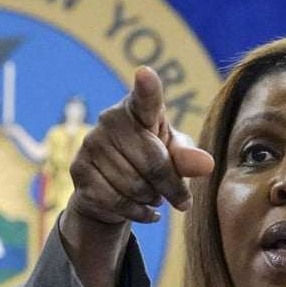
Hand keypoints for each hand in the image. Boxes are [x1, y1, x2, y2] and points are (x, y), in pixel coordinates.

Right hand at [67, 66, 213, 225]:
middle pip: (153, 164)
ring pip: (136, 187)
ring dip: (153, 200)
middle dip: (171, 188)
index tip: (146, 74)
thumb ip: (188, 157)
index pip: (146, 98)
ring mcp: (90, 144)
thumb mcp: (172, 156)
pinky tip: (145, 211)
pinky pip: (118, 201)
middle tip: (179, 197)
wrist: (110, 190)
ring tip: (154, 196)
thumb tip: (206, 164)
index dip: (147, 87)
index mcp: (138, 108)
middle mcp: (109, 119)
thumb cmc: (150, 161)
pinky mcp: (78, 170)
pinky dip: (138, 213)